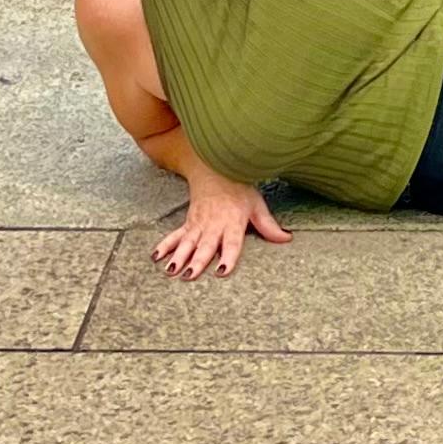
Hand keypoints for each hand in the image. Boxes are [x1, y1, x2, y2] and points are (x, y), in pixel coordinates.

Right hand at [153, 179, 290, 280]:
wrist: (215, 167)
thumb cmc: (239, 188)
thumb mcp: (257, 204)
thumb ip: (268, 225)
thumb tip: (286, 239)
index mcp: (233, 222)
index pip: (231, 243)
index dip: (227, 257)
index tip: (222, 271)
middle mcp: (214, 224)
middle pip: (205, 245)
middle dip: (197, 261)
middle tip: (189, 275)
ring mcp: (198, 224)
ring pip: (188, 242)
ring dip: (179, 256)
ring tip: (172, 271)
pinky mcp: (188, 222)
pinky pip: (176, 235)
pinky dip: (165, 245)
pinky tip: (156, 257)